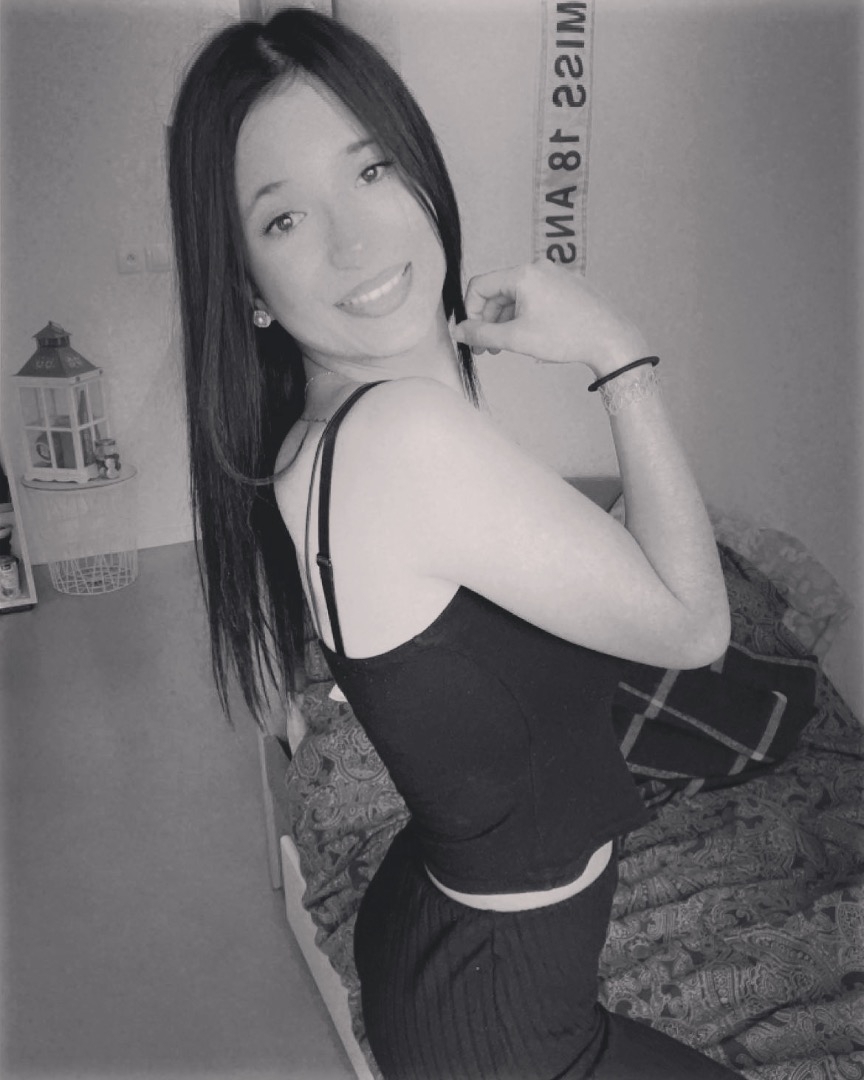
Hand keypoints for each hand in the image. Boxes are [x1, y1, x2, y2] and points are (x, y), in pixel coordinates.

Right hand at [452, 261, 647, 376]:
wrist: (610, 338)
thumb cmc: (566, 336)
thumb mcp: (516, 338)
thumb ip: (481, 334)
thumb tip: (457, 331)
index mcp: (523, 274)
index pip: (479, 286)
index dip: (469, 313)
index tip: (472, 337)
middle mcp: (538, 268)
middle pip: (498, 292)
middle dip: (488, 321)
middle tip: (487, 349)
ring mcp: (555, 275)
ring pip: (517, 296)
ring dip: (506, 321)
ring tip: (507, 347)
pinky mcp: (567, 286)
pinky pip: (535, 297)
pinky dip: (525, 316)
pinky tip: (529, 337)